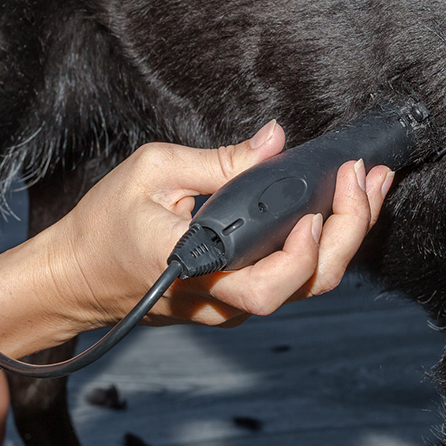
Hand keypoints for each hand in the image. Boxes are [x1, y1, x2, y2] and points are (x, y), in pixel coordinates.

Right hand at [24, 121, 393, 332]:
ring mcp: (230, 304)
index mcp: (196, 268)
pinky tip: (338, 210)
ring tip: (368, 188)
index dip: (305, 251)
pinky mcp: (234, 299)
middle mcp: (220, 297)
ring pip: (306, 288)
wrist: (76, 277)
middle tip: (366, 179)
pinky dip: (323, 246)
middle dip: (350, 233)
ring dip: (346, 238)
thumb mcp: (152, 172)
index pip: (268, 280)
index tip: (319, 205)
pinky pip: (291, 281)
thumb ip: (218, 161)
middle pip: (306, 287)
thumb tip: (274, 140)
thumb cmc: (104, 227)